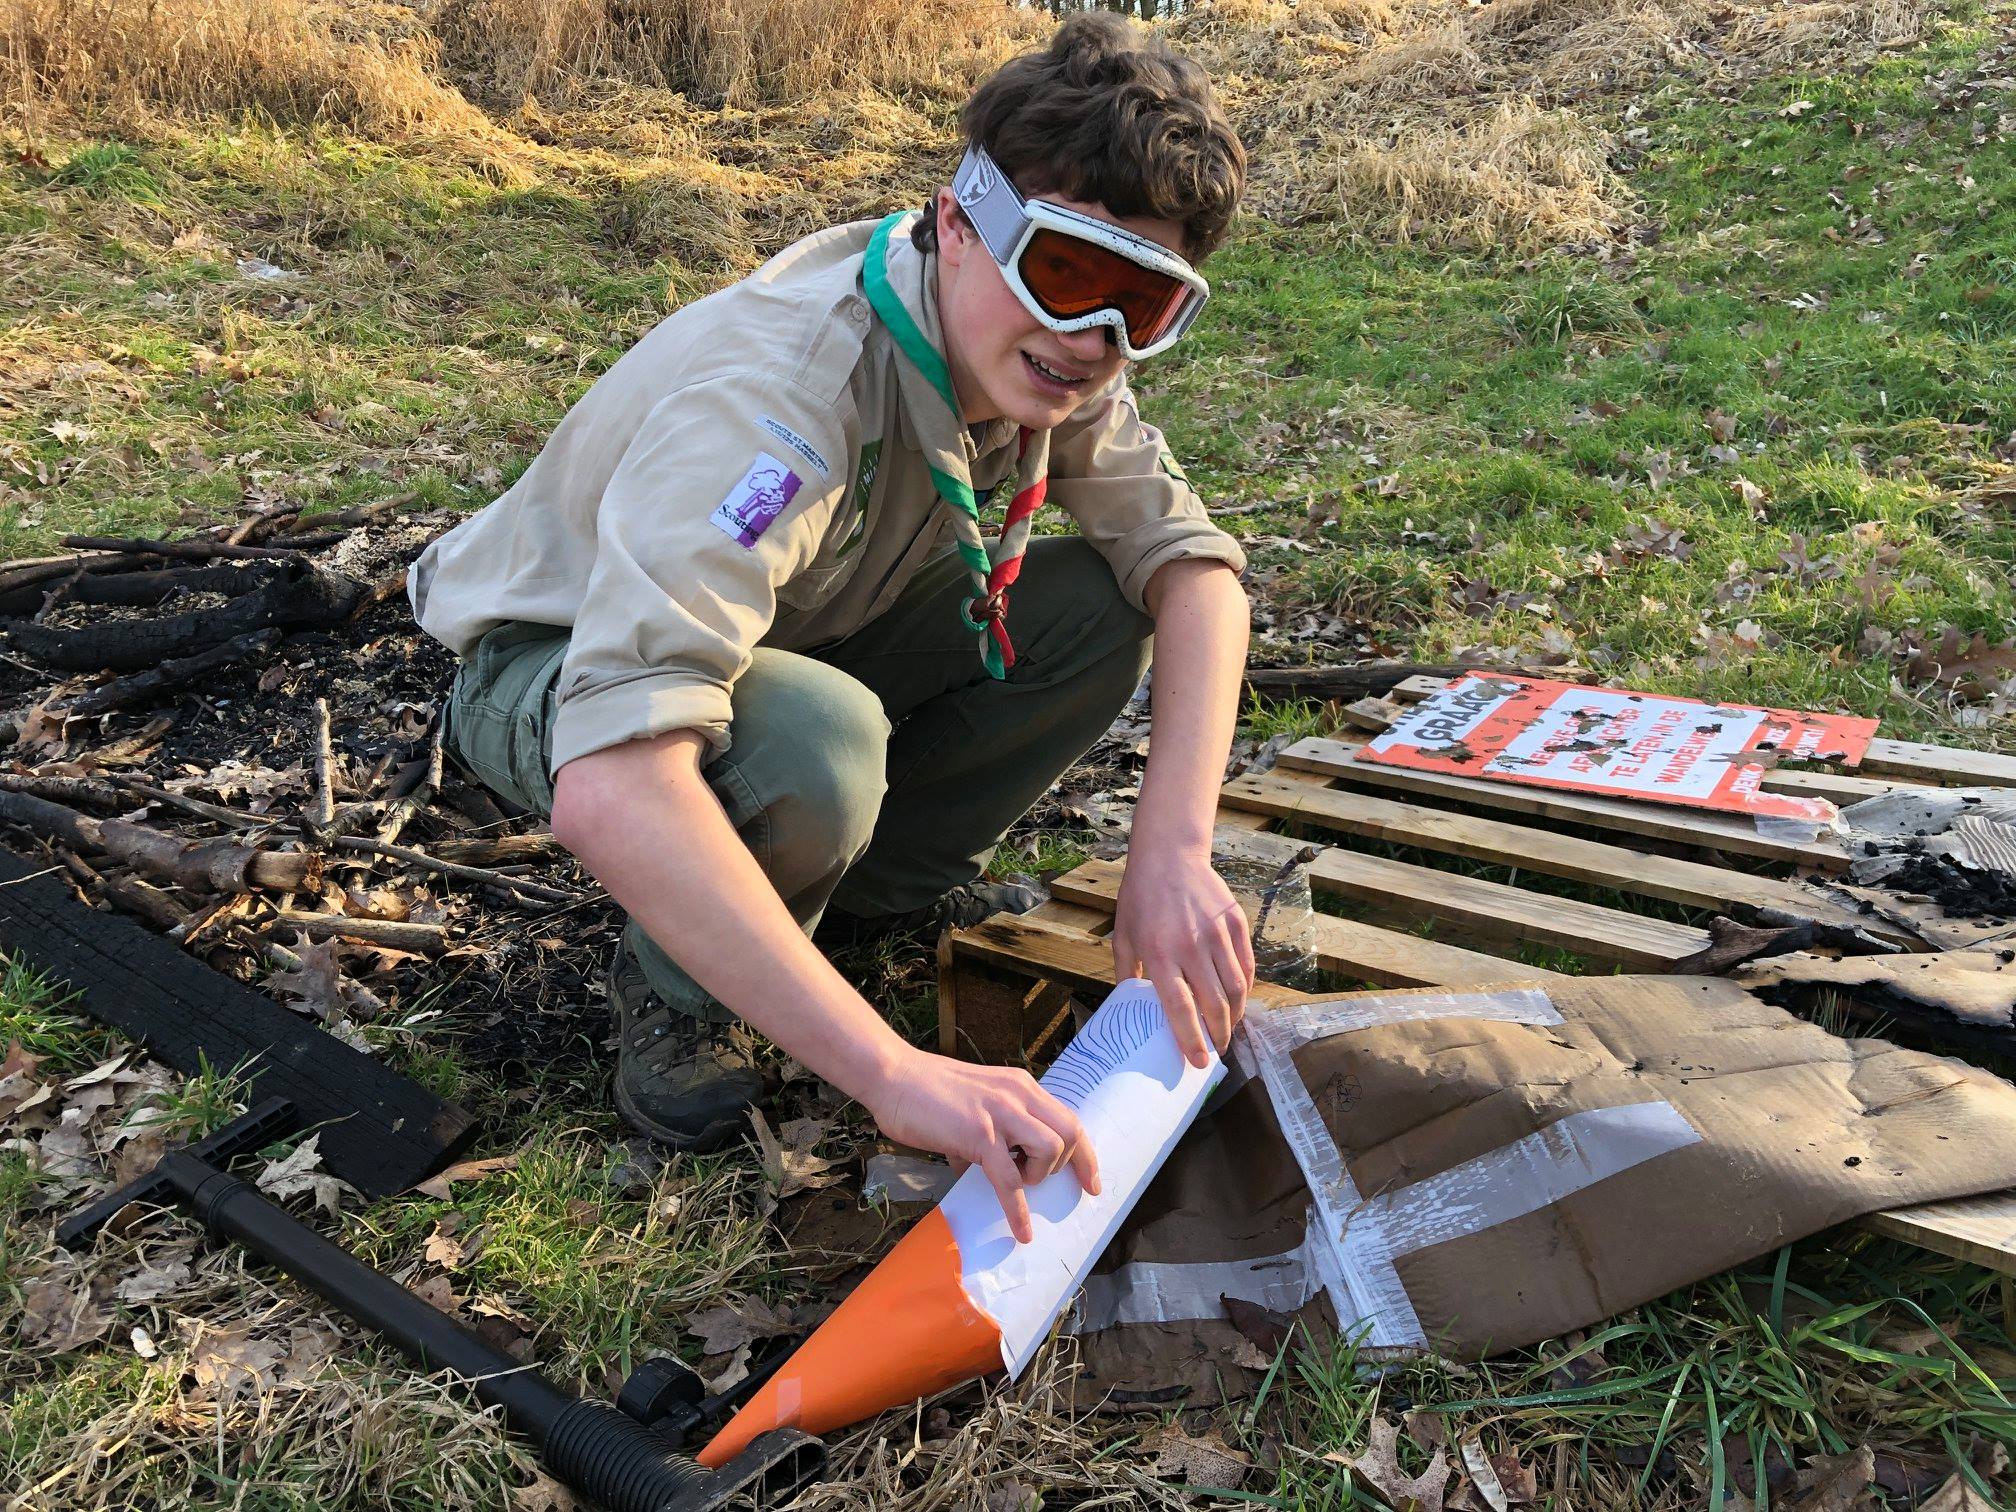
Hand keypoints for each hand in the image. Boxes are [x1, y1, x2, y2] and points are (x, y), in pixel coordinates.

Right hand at [866, 1046, 1100, 1242]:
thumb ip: (988, 1135)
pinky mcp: (978, 1135)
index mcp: (1020, 1088)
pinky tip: (1020, 1231)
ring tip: (1016, 1180)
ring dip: (1039, 1174)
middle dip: (1076, 1167)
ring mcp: (1000, 1114)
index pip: (1068, 1118)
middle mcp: (1018, 1096)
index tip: (1092, 1182)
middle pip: (1071, 1132)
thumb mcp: (974, 1106)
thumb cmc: (926, 1092)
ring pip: (1050, 1149)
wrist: (894, 1076)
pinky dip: (1018, 1210)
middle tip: (1073, 1192)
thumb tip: (983, 1170)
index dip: (1085, 1154)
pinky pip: (1010, 1180)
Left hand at [1110, 849, 1255, 1067]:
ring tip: (1227, 1028)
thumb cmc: (1140, 898)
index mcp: (1159, 953)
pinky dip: (1245, 988)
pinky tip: (1237, 999)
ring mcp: (1217, 934)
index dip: (1190, 1039)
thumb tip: (1127, 1007)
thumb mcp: (1123, 936)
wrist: (1169, 855)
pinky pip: (1246, 965)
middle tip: (1217, 1049)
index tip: (1199, 1062)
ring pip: (1236, 988)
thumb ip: (1126, 974)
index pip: (1179, 1007)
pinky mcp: (1235, 923)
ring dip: (1234, 1016)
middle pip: (1213, 1004)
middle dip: (1218, 1035)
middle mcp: (1191, 946)